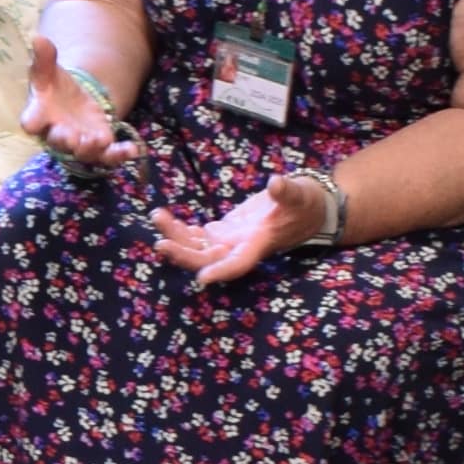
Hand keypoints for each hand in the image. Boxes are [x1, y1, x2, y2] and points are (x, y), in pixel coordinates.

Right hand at [18, 37, 131, 169]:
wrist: (72, 102)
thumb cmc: (54, 88)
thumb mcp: (49, 70)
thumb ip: (44, 57)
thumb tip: (37, 37)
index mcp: (40, 115)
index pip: (30, 122)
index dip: (31, 123)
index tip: (32, 123)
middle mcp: (57, 133)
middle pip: (58, 141)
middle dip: (66, 140)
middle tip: (74, 136)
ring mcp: (79, 142)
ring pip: (83, 153)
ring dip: (91, 148)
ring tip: (101, 140)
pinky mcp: (99, 146)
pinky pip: (108, 156)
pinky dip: (120, 154)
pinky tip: (133, 149)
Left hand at [152, 177, 319, 293]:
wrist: (306, 206)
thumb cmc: (306, 203)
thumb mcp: (300, 194)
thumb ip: (287, 191)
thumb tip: (276, 184)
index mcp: (258, 243)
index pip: (238, 264)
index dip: (221, 272)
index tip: (201, 279)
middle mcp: (240, 247)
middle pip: (208, 259)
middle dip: (183, 254)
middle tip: (160, 243)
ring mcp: (230, 240)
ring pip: (197, 247)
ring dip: (175, 237)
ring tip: (157, 217)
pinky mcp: (225, 230)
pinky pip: (198, 235)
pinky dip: (181, 229)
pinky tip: (164, 218)